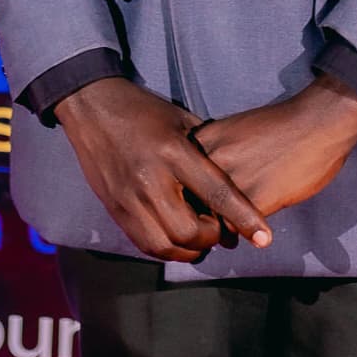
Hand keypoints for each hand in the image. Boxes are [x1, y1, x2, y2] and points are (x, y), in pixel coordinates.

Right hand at [53, 76, 274, 264]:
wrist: (92, 106)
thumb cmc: (144, 109)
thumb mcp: (181, 119)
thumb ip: (206, 149)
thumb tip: (235, 175)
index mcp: (173, 151)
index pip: (216, 192)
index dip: (243, 217)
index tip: (264, 237)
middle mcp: (151, 179)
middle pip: (189, 231)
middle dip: (212, 238)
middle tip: (219, 230)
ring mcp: (129, 197)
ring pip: (165, 246)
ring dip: (189, 251)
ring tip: (199, 240)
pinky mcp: (115, 209)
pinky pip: (144, 244)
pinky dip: (165, 249)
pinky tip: (175, 239)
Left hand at [187, 73, 356, 217]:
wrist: (318, 121)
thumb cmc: (281, 125)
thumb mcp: (234, 131)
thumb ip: (214, 155)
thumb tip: (203, 186)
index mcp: (202, 140)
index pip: (177, 180)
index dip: (186, 199)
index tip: (197, 208)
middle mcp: (209, 160)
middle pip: (187, 202)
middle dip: (198, 219)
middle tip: (209, 230)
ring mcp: (229, 180)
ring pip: (208, 220)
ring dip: (218, 232)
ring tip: (229, 235)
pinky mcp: (252, 200)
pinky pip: (235, 228)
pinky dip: (241, 234)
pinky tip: (252, 233)